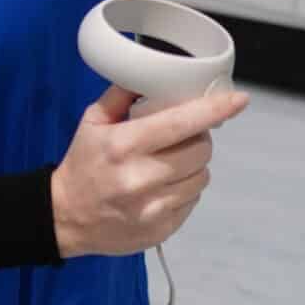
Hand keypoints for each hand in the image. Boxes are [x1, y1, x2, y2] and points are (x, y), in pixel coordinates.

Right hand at [51, 86, 248, 258]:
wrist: (66, 218)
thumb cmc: (82, 165)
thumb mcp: (93, 121)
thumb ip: (123, 94)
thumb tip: (155, 75)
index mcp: (124, 145)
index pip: (181, 123)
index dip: (214, 109)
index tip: (238, 100)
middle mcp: (140, 178)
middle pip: (200, 150)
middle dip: (198, 138)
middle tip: (182, 137)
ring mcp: (153, 208)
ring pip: (201, 176)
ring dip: (194, 165)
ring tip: (170, 163)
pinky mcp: (161, 230)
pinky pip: (193, 200)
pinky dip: (185, 189)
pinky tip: (163, 186)